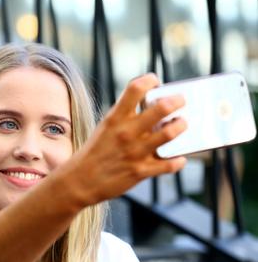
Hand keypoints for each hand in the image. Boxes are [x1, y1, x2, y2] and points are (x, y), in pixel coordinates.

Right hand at [67, 73, 186, 206]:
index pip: (136, 89)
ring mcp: (135, 152)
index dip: (150, 80)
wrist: (80, 180)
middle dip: (177, 101)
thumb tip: (152, 107)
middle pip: (161, 108)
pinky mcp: (141, 171)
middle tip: (180, 101)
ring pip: (170, 133)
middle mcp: (126, 133)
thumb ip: (125, 117)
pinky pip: (170, 164)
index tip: (156, 82)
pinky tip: (178, 158)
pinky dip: (178, 160)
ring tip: (181, 125)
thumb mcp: (105, 128)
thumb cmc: (96, 152)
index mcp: (115, 118)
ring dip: (181, 126)